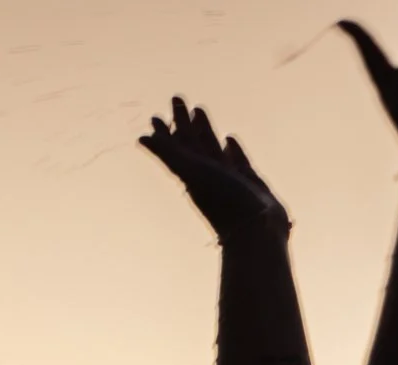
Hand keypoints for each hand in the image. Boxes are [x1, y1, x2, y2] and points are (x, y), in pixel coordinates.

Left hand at [140, 97, 289, 240]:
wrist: (255, 231)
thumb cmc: (223, 201)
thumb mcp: (192, 173)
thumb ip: (169, 154)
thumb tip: (142, 137)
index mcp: (193, 172)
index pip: (176, 145)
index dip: (166, 129)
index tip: (157, 114)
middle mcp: (208, 174)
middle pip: (192, 143)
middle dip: (184, 122)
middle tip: (177, 99)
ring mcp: (228, 179)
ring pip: (212, 149)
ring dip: (205, 130)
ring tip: (199, 111)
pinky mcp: (249, 183)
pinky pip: (237, 161)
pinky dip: (232, 149)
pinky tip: (230, 139)